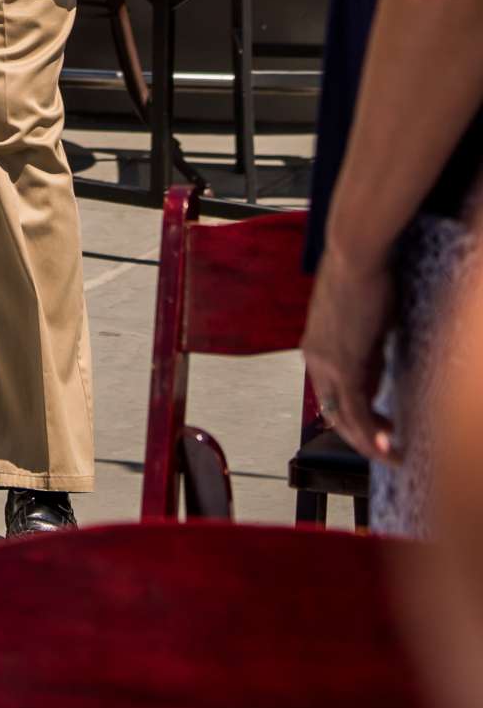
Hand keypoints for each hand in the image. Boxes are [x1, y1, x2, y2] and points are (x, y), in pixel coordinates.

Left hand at [302, 244, 397, 463]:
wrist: (355, 253)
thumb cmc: (364, 275)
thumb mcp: (364, 323)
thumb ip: (365, 353)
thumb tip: (374, 381)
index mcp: (315, 344)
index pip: (331, 392)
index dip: (354, 414)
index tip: (378, 426)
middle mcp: (314, 356)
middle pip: (333, 411)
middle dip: (360, 435)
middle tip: (386, 449)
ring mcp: (325, 361)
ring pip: (343, 417)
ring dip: (369, 441)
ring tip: (393, 454)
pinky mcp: (343, 363)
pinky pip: (356, 410)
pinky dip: (372, 433)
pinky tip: (389, 447)